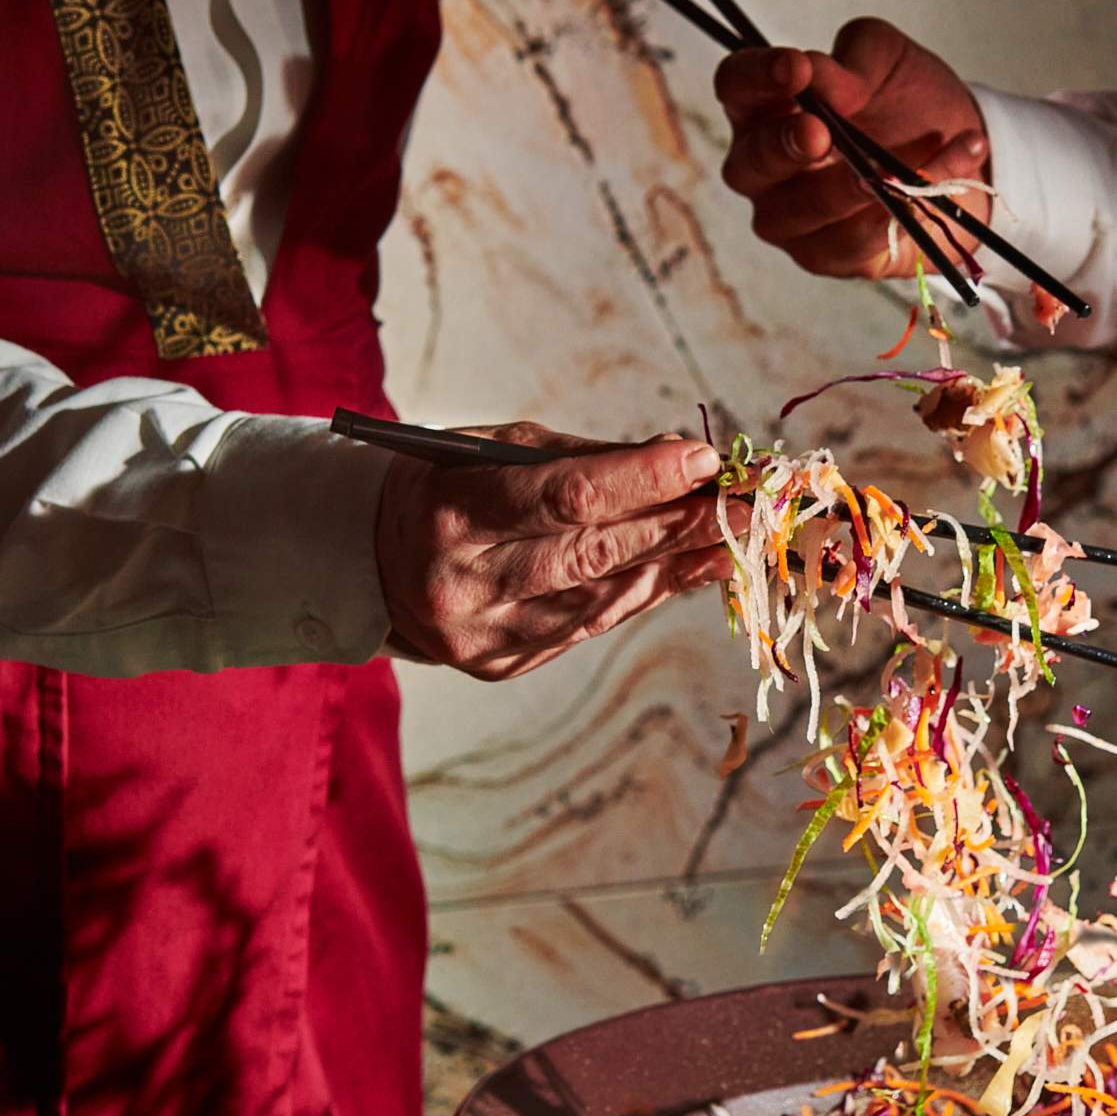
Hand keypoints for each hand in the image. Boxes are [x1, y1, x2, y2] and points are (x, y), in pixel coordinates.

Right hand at [375, 425, 732, 680]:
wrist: (366, 560)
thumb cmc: (444, 486)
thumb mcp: (493, 451)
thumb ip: (582, 458)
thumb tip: (681, 461)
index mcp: (452, 512)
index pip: (564, 497)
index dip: (643, 480)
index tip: (706, 460)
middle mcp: (466, 582)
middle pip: (596, 553)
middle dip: (681, 524)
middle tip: (749, 503)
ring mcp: (486, 635)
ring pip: (606, 597)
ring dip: (678, 562)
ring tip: (737, 534)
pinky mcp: (504, 664)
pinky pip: (593, 625)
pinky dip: (647, 591)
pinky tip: (693, 567)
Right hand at [715, 17, 988, 278]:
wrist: (968, 157)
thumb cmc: (908, 101)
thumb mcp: (891, 60)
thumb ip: (856, 57)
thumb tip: (822, 77)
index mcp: (767, 105)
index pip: (736, 86)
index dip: (757, 77)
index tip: (796, 68)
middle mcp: (764, 166)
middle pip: (750, 162)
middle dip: (785, 146)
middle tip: (820, 132)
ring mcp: (790, 218)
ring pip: (804, 209)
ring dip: (856, 186)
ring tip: (900, 168)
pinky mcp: (826, 256)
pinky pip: (853, 240)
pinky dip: (898, 212)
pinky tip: (930, 189)